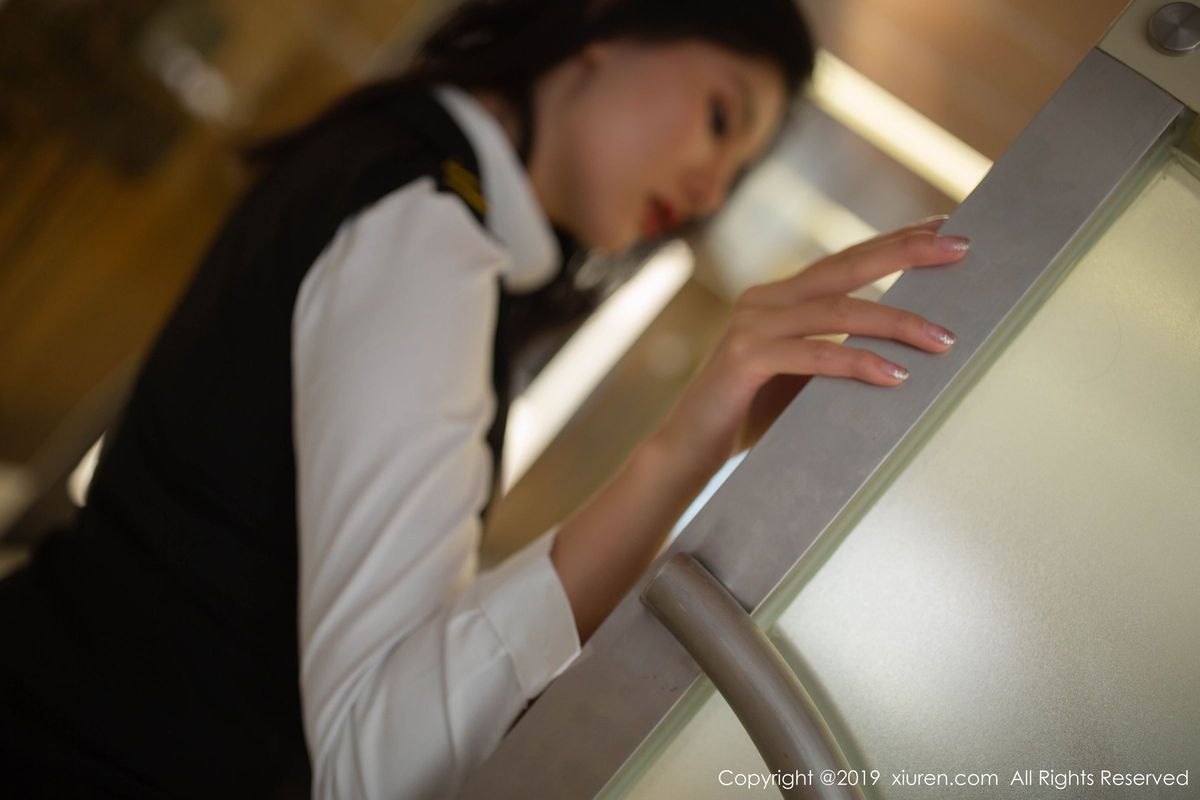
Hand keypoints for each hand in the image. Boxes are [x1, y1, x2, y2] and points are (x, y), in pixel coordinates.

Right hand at [652, 217, 966, 475]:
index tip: (948, 226)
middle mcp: (764, 300)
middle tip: (960, 247)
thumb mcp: (802, 376)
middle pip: (846, 266)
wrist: (687, 450)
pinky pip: (813, 355)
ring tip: (944, 339)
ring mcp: (751, 325)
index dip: (896, 240)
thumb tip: (910, 347)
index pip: (846, 260)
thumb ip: (836, 351)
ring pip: (837, 311)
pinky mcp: (744, 359)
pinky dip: (858, 363)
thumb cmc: (751, 417)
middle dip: (908, 253)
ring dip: (897, 322)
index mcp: (778, 298)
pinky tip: (895, 376)